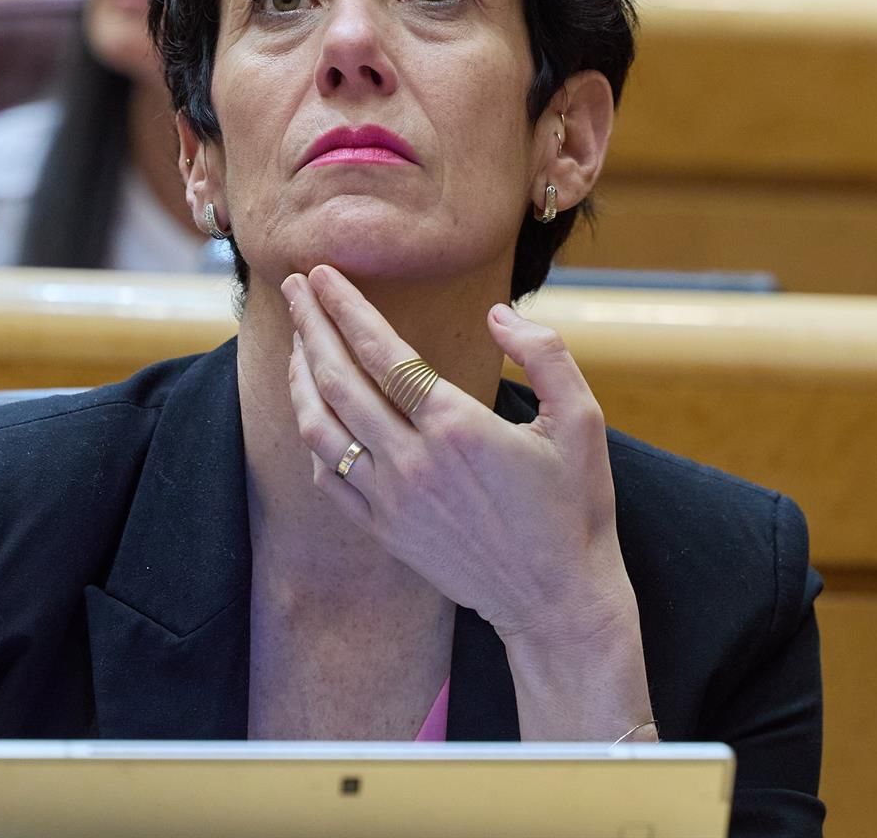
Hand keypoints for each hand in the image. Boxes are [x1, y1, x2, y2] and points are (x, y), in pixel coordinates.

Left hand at [281, 266, 637, 649]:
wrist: (559, 602)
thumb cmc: (576, 508)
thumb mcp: (582, 420)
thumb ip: (546, 353)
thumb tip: (496, 315)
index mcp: (458, 426)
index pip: (382, 352)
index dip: (346, 308)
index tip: (322, 274)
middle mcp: (414, 462)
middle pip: (339, 381)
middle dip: (310, 327)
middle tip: (294, 288)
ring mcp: (392, 501)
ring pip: (321, 429)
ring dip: (300, 379)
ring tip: (298, 344)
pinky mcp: (385, 533)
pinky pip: (329, 479)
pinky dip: (312, 439)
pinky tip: (315, 415)